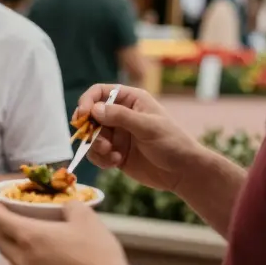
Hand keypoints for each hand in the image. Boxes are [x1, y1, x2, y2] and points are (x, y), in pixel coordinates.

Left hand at [0, 201, 127, 264]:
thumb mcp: (87, 218)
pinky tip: (42, 262)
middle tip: (10, 221)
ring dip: (13, 247)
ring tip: (27, 241)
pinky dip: (26, 264)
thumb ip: (70, 206)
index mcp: (29, 237)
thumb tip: (65, 206)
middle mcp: (22, 258)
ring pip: (10, 259)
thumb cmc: (97, 252)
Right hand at [74, 84, 198, 191]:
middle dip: (90, 130)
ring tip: (111, 154)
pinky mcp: (114, 152)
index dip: (87, 101)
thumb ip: (121, 116)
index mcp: (131, 100)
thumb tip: (94, 109)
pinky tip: (116, 162)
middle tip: (95, 141)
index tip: (82, 116)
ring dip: (96, 146)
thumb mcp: (148, 127)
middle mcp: (121, 115)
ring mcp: (117, 134)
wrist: (183, 172)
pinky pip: (96, 153)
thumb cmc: (172, 143)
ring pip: (91, 136)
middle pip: (91, 116)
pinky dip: (101, 158)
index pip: (100, 92)